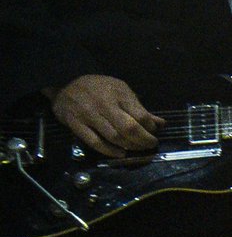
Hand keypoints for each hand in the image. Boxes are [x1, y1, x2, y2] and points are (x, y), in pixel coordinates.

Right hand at [46, 74, 162, 157]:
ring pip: (113, 137)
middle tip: (150, 145)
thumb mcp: (121, 90)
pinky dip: (109, 151)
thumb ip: (139, 107)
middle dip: (143, 140)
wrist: (66, 82)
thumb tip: (160, 124)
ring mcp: (89, 116)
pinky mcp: (76, 125)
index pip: (141, 116)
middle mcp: (105, 105)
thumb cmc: (99, 87)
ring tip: (137, 149)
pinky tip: (120, 153)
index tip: (154, 133)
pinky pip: (94, 142)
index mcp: (119, 95)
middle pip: (129, 129)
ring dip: (129, 146)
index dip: (150, 128)